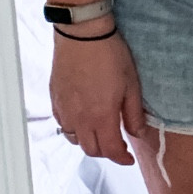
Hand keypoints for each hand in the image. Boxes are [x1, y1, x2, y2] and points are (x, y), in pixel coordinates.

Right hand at [50, 28, 146, 165]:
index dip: (121, 159)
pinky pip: (62, 124)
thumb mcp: (132, 85)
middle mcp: (80, 118)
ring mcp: (65, 109)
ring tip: (99, 132)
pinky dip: (73, 128)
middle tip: (116, 144)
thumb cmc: (109, 55)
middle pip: (91, 150)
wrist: (82, 34)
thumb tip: (136, 133)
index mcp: (101, 117)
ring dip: (88, 141)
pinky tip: (82, 118)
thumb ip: (134, 114)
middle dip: (106, 152)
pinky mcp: (55, 99)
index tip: (128, 158)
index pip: (110, 150)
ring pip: (74, 139)